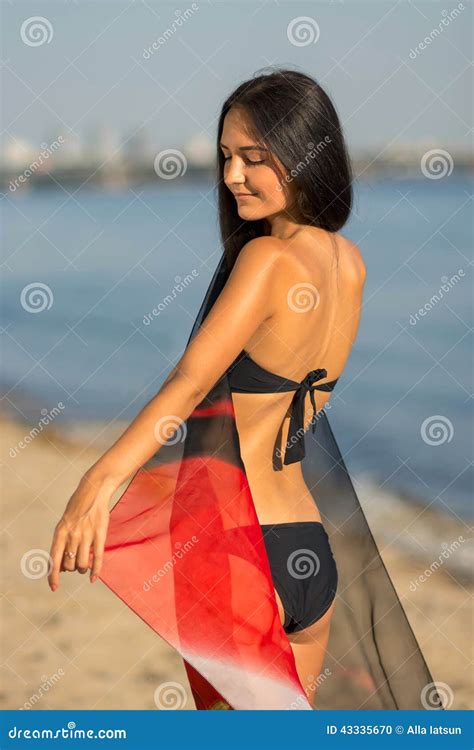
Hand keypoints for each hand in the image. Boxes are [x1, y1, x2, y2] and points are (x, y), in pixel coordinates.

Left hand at [48, 472, 114, 591]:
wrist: (94, 490)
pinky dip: (96, 571)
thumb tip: (61, 566)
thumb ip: (62, 543)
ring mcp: (87, 534)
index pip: (53, 559)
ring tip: (85, 564)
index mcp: (60, 532)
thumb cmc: (78, 507)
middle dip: (72, 568)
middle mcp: (72, 535)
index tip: (54, 587)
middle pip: (69, 564)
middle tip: (75, 562)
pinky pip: (97, 558)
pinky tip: (93, 579)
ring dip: (83, 568)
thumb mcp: (65, 523)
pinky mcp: (100, 534)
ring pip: (82, 564)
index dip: (53, 576)